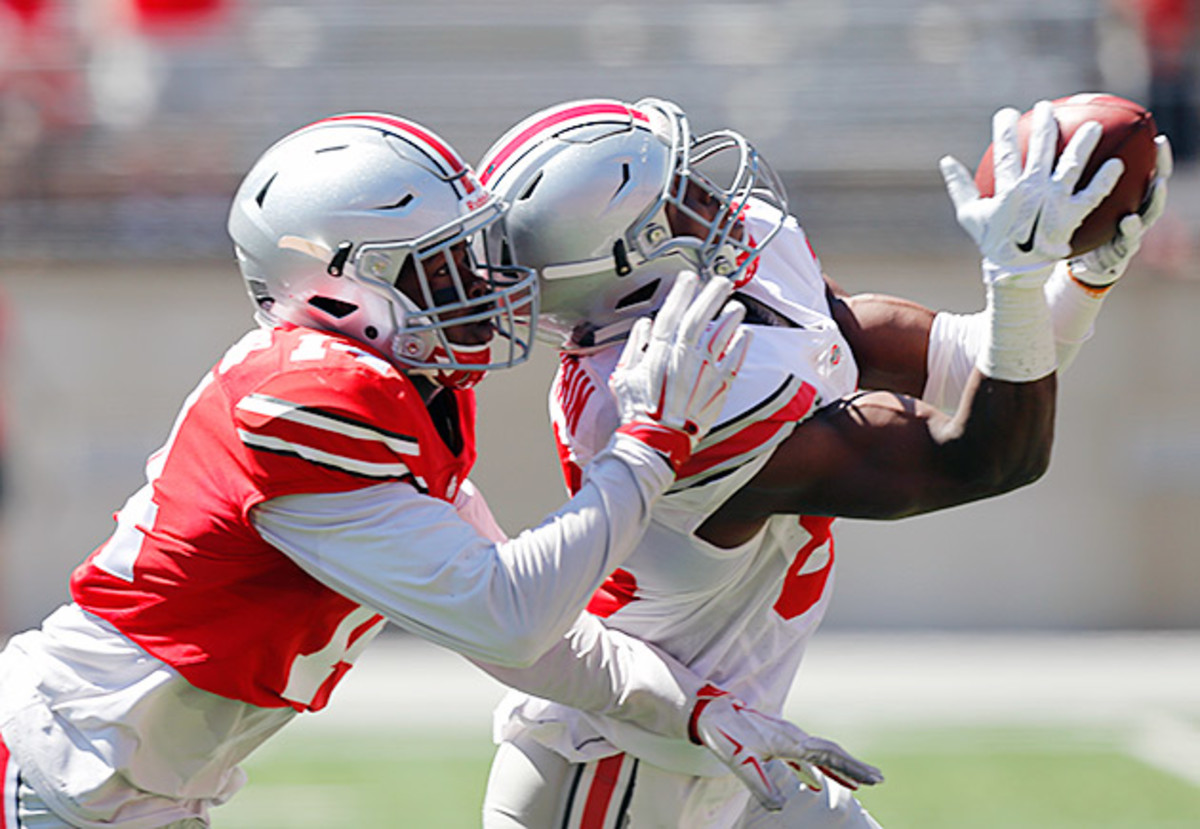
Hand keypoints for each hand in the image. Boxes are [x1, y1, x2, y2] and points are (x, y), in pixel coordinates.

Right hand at [610, 271, 749, 469]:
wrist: (657, 441)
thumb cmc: (638, 412)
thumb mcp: (623, 376)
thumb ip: (634, 348)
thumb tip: (643, 328)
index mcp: (658, 352)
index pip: (672, 313)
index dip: (681, 292)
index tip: (689, 278)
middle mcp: (683, 356)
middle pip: (700, 317)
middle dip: (712, 295)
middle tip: (722, 281)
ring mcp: (704, 370)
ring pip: (721, 334)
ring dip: (730, 316)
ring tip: (736, 305)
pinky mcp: (719, 386)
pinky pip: (735, 359)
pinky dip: (741, 344)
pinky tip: (745, 333)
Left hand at [689, 690, 882, 810]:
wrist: (709, 711)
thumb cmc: (725, 734)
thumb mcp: (741, 763)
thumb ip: (761, 786)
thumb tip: (780, 809)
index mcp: (789, 740)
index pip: (828, 754)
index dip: (851, 767)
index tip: (873, 777)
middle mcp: (792, 735)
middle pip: (830, 751)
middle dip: (854, 766)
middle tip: (878, 779)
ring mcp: (785, 736)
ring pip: (818, 752)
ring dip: (838, 766)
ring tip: (857, 781)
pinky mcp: (774, 739)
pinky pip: (802, 755)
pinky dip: (815, 767)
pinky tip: (816, 780)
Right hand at [940, 101, 1123, 284]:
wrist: (1016, 270)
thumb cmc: (993, 241)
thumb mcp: (970, 215)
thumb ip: (960, 186)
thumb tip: (945, 160)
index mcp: (1007, 190)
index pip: (1005, 152)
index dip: (1004, 130)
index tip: (1006, 113)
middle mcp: (1032, 192)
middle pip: (1040, 150)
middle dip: (1043, 124)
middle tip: (1046, 107)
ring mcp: (1054, 203)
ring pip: (1070, 166)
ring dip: (1082, 144)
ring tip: (1092, 126)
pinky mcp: (1071, 216)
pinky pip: (1092, 195)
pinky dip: (1105, 180)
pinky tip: (1117, 165)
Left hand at [1068, 134, 1172, 287]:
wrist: (1077, 268)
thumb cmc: (1078, 232)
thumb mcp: (1071, 207)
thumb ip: (1070, 184)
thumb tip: (1053, 152)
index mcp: (1125, 200)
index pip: (1144, 173)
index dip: (1153, 156)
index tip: (1155, 136)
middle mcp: (1134, 213)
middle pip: (1154, 187)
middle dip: (1160, 166)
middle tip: (1160, 147)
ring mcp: (1132, 234)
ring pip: (1151, 212)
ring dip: (1157, 197)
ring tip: (1159, 183)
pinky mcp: (1122, 254)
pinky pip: (1130, 240)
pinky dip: (1132, 229)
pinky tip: (1130, 219)